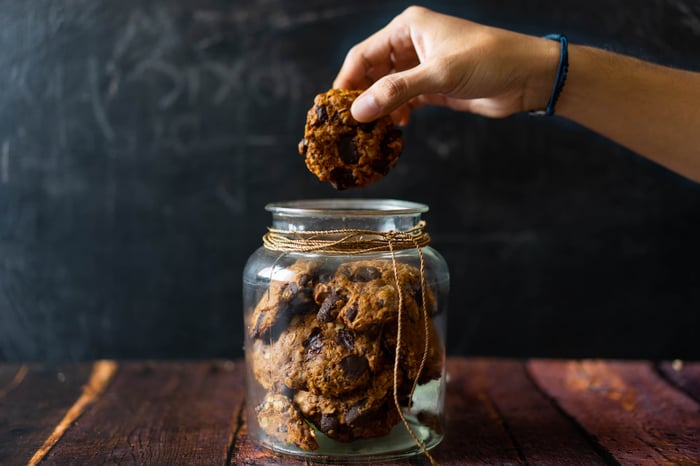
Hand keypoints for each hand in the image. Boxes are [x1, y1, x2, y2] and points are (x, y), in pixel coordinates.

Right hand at [333, 6, 559, 123]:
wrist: (529, 77)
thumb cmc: (489, 61)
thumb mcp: (439, 74)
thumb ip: (396, 92)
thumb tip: (358, 111)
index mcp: (409, 28)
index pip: (364, 54)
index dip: (346, 81)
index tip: (333, 107)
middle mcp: (412, 45)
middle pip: (372, 73)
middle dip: (361, 97)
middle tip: (349, 125)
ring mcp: (423, 67)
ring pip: (388, 89)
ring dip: (379, 109)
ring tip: (370, 131)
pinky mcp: (434, 88)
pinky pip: (405, 102)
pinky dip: (397, 115)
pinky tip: (396, 129)